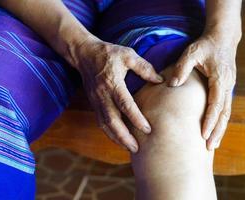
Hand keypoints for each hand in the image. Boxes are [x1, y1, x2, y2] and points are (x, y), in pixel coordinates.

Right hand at [75, 36, 163, 152]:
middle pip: (112, 121)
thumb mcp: (128, 55)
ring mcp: (96, 100)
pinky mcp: (94, 103)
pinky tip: (119, 139)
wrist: (84, 54)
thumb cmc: (108, 53)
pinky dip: (110, 133)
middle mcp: (102, 95)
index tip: (147, 129)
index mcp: (112, 82)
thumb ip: (144, 67)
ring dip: (116, 138)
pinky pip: (101, 122)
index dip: (136, 118)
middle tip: (137, 148)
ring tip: (130, 148)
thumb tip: (159, 80)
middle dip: (124, 137)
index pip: (125, 104)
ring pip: (105, 124)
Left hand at [169, 32, 239, 150]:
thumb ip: (182, 67)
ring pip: (226, 113)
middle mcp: (227, 85)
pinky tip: (215, 130)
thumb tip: (172, 84)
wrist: (223, 37)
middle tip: (209, 147)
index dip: (210, 120)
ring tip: (214, 145)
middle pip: (224, 113)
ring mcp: (229, 87)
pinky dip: (220, 121)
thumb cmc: (205, 45)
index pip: (215, 104)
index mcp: (219, 78)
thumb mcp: (192, 52)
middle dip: (217, 131)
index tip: (203, 134)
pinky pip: (225, 108)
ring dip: (220, 129)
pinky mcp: (227, 88)